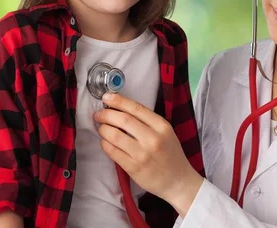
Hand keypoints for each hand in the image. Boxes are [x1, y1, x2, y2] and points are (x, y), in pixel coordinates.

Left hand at [93, 93, 203, 216]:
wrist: (178, 181)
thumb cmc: (170, 154)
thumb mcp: (166, 132)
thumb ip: (147, 121)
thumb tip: (121, 108)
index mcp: (162, 126)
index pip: (136, 108)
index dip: (118, 101)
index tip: (106, 97)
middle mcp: (153, 139)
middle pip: (123, 120)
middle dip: (106, 114)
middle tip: (99, 114)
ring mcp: (142, 154)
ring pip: (115, 135)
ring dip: (103, 129)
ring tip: (101, 128)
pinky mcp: (133, 168)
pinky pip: (112, 152)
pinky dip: (105, 143)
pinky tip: (105, 141)